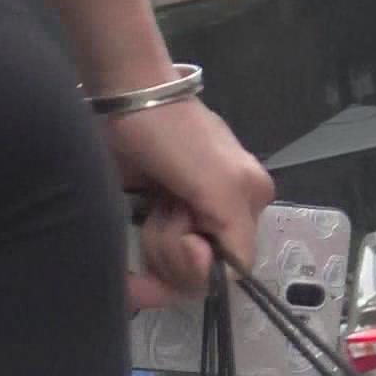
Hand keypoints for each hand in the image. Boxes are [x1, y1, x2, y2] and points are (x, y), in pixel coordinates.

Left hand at [106, 98, 272, 309]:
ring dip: (154, 238)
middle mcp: (221, 216)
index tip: (176, 231)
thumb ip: (235, 233)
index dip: (197, 265)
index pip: (228, 271)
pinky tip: (135, 217)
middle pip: (197, 271)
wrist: (127, 98)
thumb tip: (229, 277)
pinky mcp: (156, 214)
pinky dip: (138, 246)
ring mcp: (186, 216)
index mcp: (247, 206)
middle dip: (173, 246)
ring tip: (151, 198)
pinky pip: (149, 255)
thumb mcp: (220, 184)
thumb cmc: (174, 135)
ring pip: (170, 266)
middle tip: (162, 204)